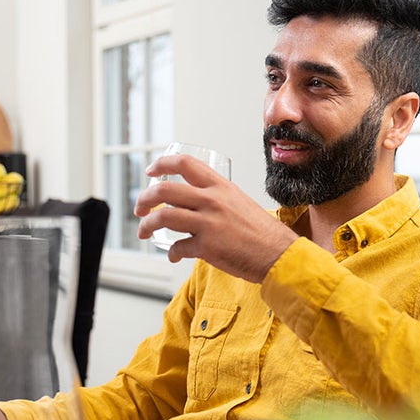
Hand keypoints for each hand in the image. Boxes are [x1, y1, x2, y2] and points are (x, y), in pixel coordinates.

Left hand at [134, 153, 297, 281]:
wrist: (279, 255)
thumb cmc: (263, 233)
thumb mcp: (240, 203)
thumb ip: (218, 200)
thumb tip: (197, 205)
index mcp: (221, 187)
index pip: (185, 164)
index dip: (162, 164)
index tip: (150, 172)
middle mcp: (213, 200)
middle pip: (165, 190)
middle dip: (144, 198)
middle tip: (139, 207)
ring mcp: (208, 223)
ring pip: (163, 216)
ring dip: (147, 225)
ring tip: (143, 231)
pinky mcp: (207, 246)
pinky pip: (177, 247)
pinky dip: (172, 252)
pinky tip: (174, 254)